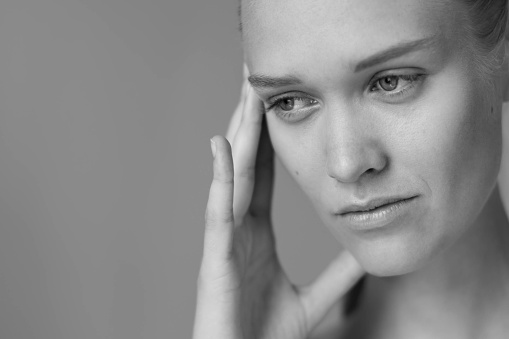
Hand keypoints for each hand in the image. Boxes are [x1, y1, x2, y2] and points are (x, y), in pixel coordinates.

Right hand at [193, 65, 364, 338]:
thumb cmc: (265, 337)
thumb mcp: (315, 299)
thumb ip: (338, 274)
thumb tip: (367, 252)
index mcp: (255, 234)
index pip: (263, 175)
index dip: (269, 140)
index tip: (278, 106)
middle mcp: (237, 227)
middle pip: (247, 165)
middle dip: (252, 122)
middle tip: (257, 81)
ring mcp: (225, 238)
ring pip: (233, 176)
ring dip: (239, 135)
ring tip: (245, 95)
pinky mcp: (215, 255)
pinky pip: (218, 209)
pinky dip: (220, 176)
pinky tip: (223, 144)